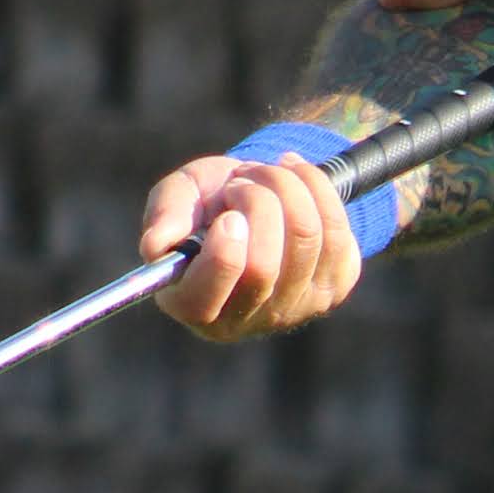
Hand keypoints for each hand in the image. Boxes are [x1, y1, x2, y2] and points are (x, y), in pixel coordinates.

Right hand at [140, 152, 365, 340]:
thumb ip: (165, 214)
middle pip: (262, 266)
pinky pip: (337, 230)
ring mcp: (295, 308)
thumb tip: (156, 245)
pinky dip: (315, 187)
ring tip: (265, 173)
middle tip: (242, 182)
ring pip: (306, 239)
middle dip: (256, 203)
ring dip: (285, 186)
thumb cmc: (209, 204)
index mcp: (194, 305)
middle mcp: (246, 319)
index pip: (204, 301)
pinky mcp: (334, 287)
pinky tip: (296, 177)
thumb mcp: (180, 197)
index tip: (228, 216)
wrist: (264, 196)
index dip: (220, 256)